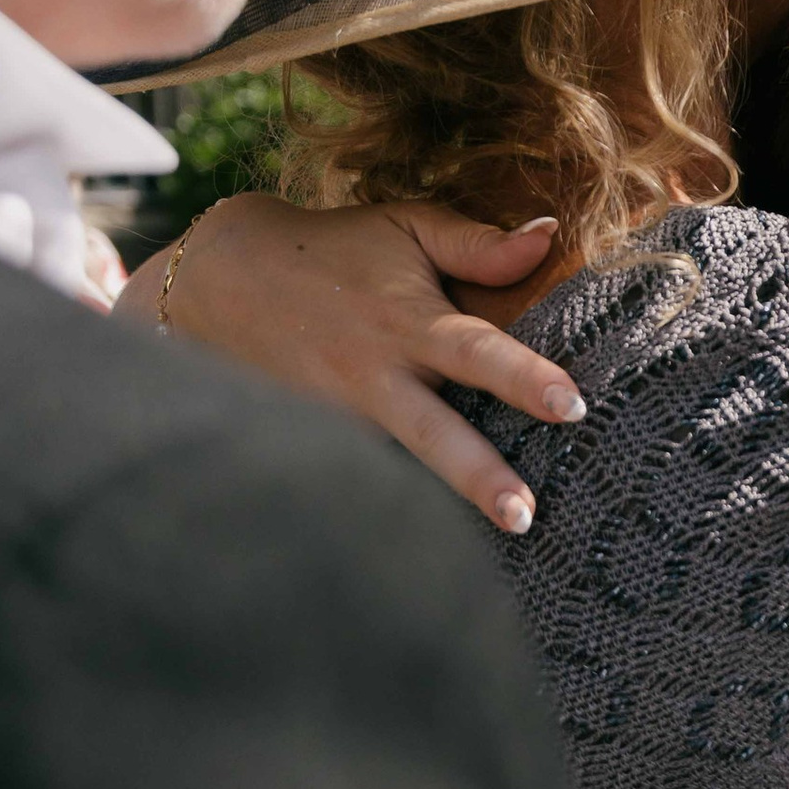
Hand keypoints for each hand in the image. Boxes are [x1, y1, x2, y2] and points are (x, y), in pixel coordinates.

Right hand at [117, 197, 583, 530]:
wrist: (215, 279)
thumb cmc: (330, 250)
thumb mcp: (403, 227)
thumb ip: (476, 243)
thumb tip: (550, 234)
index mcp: (408, 321)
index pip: (478, 351)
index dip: (525, 378)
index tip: (572, 405)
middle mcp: (375, 376)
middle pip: (435, 434)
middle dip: (479, 478)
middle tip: (524, 517)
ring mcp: (339, 417)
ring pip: (394, 472)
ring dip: (433, 512)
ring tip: (479, 561)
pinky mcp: (312, 441)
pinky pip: (359, 479)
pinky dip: (387, 509)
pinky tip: (423, 553)